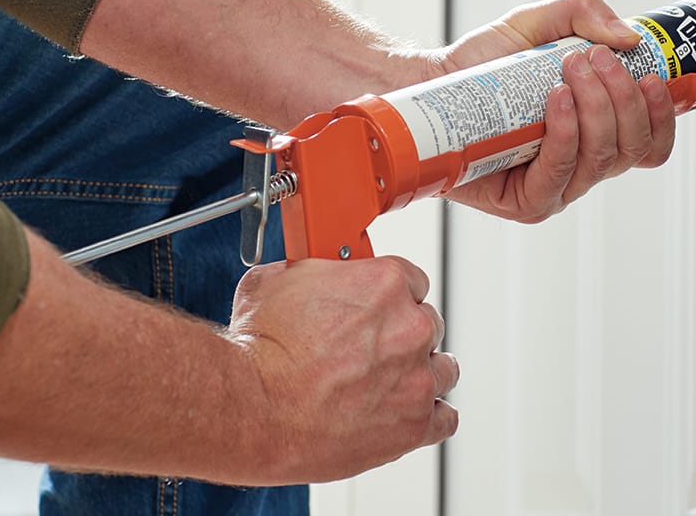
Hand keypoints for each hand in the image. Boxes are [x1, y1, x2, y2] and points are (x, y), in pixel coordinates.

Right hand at [226, 256, 457, 482]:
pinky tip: (407, 415)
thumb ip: (311, 272)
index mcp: (386, 284)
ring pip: (442, 369)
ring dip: (420, 375)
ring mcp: (417, 378)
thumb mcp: (276, 281)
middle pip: (428, 325)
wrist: (249, 408)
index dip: (391, 300)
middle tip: (370, 355)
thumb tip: (311, 271)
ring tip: (387, 386)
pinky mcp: (414, 424)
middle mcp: (411, 327)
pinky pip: (445, 418)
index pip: (413, 282)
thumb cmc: (258, 351)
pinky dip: (430, 417)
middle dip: (402, 338)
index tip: (378, 314)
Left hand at [431, 0, 676, 222]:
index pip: (652, 141)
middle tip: (592, 58)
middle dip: (622, 97)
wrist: (433, 84)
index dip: (663, 115)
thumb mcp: (540, 23)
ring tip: (569, 68)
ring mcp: (559, 187)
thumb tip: (631, 37)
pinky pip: (561, 174)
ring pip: (603, 158)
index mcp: (600, 131)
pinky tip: (555, 101)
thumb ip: (585, 13)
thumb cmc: (487, 64)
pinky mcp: (527, 202)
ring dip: (596, 107)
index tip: (650, 76)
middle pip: (634, 147)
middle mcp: (585, 163)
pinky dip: (566, 134)